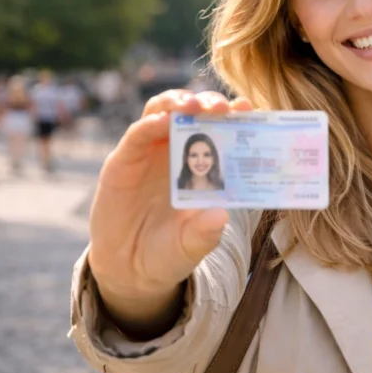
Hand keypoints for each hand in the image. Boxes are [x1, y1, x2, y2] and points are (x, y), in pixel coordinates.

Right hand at [87, 90, 253, 300]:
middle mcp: (175, 152)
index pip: (219, 129)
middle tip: (223, 107)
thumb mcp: (191, 246)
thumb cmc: (168, 252)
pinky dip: (149, 124)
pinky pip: (136, 135)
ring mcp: (148, 154)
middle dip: (208, 103)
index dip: (234, 116)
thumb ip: (205, 233)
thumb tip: (222, 216)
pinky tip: (161, 122)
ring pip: (162, 111)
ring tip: (193, 106)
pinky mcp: (122, 162)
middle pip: (192, 111)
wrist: (130, 269)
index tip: (248, 108)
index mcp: (201, 165)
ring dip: (178, 102)